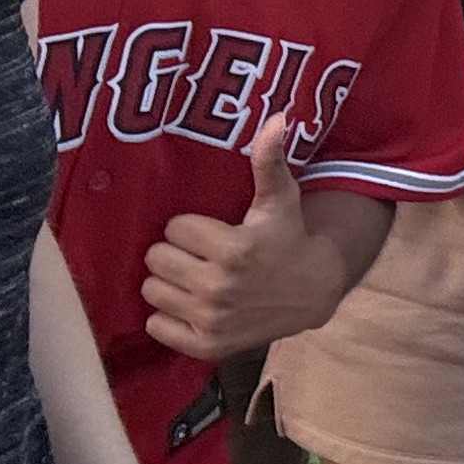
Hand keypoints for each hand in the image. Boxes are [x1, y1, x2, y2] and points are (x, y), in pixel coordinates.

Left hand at [140, 119, 344, 360]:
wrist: (311, 292)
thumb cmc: (288, 237)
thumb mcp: (280, 197)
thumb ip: (269, 160)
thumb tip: (277, 118)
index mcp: (233, 248)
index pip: (174, 228)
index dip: (189, 227)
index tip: (210, 231)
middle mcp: (219, 286)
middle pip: (156, 259)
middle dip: (174, 253)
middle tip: (198, 254)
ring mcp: (211, 319)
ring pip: (152, 291)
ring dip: (168, 282)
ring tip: (193, 277)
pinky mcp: (206, 345)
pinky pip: (156, 326)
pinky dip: (167, 316)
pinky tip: (190, 304)